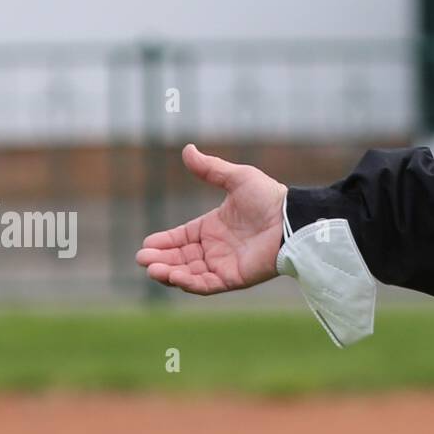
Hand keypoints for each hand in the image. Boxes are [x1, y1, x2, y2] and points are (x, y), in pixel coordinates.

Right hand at [136, 143, 286, 294]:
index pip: (181, 238)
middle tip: (142, 259)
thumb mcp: (236, 178)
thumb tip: (187, 148)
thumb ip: (210, 168)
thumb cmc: (269, 197)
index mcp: (213, 227)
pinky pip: (206, 285)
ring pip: (189, 273)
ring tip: (152, 268)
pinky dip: (188, 282)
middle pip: (180, 258)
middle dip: (160, 260)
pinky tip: (174, 276)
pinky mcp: (233, 278)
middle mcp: (215, 248)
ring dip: (169, 273)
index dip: (164, 242)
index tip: (146, 244)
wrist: (292, 219)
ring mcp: (223, 265)